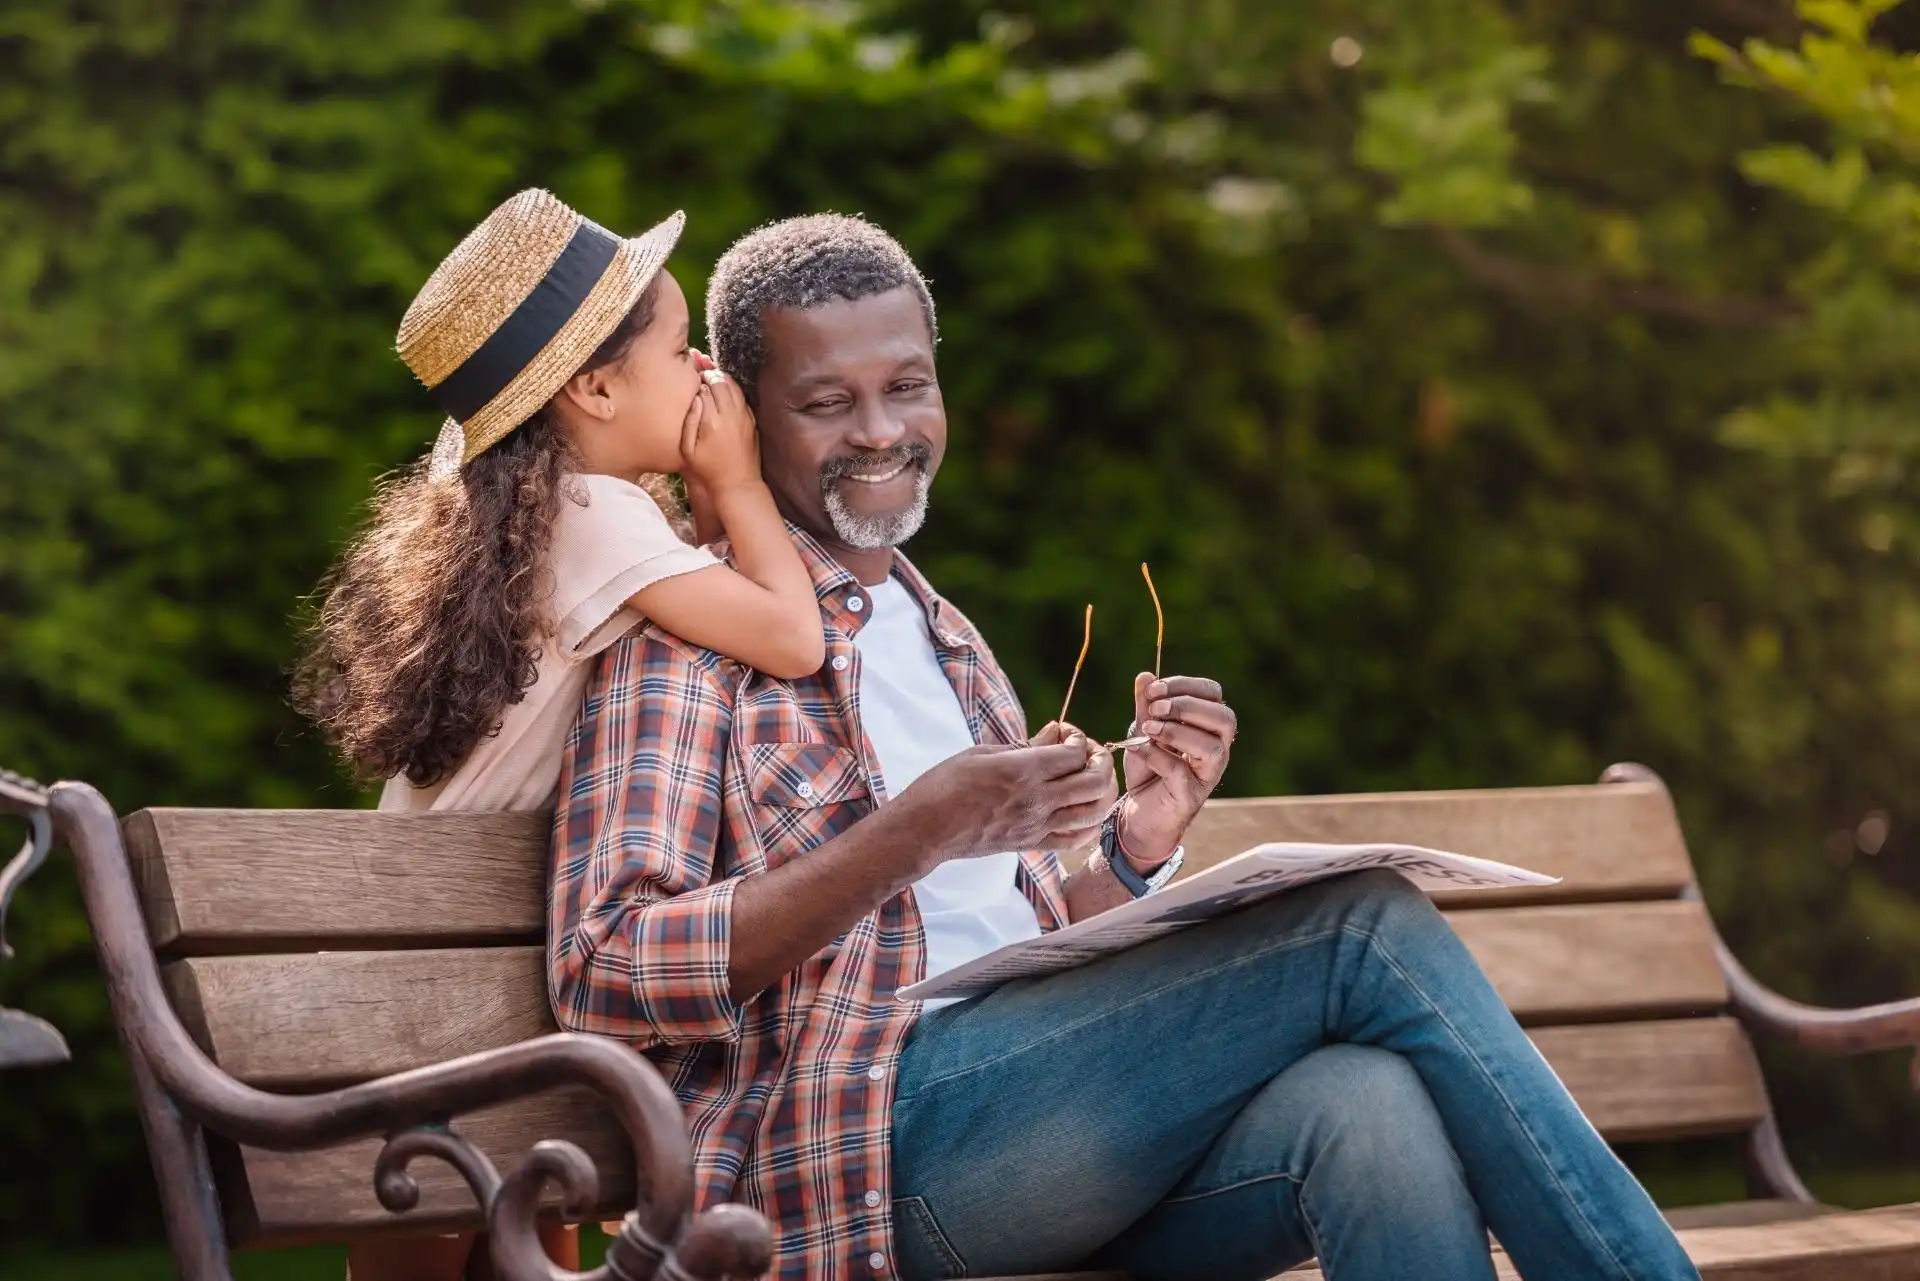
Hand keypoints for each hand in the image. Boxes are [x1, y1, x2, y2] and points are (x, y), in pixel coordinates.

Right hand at [679, 356, 760, 491]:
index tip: (689, 370)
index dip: (696, 377)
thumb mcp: (688, 450)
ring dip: (721, 376)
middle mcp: (730, 416)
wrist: (737, 483)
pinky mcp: (752, 420)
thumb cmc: (707, 469)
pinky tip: (723, 386)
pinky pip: (742, 396)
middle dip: (708, 371)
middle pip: (720, 382)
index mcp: (712, 421)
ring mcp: (744, 417)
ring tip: (710, 371)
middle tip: (699, 365)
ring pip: (733, 386)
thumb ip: (689, 421)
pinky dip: (732, 387)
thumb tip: (695, 397)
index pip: (703, 388)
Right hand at [889, 731, 1114, 875]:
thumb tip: (1054, 733)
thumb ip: (1024, 745)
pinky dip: (1090, 823)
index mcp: (1022, 771)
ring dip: (1102, 792)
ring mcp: (1036, 825)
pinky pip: (1075, 839)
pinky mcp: (1031, 844)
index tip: (1065, 735)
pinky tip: (1084, 810)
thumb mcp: (982, 752)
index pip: (1074, 754)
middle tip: (1088, 754)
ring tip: (1091, 779)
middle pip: (1093, 781)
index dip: (1078, 740)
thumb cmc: (944, 785)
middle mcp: (1036, 799)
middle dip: (1100, 762)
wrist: (925, 830)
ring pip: (1093, 811)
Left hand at [1116, 675, 1235, 869]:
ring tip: (1148, 730)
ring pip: (1212, 748)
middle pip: (1224, 719)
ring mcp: (1208, 773)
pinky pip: (1181, 771)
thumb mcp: (1143, 730)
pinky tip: (1139, 750)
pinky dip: (1158, 757)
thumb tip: (1145, 676)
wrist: (1139, 811)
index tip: (1153, 689)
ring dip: (1177, 732)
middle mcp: (1217, 748)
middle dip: (1187, 707)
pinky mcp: (1190, 794)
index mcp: (1208, 726)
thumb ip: (1146, 706)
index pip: (1213, 694)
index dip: (1185, 686)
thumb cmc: (1149, 768)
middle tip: (1155, 709)